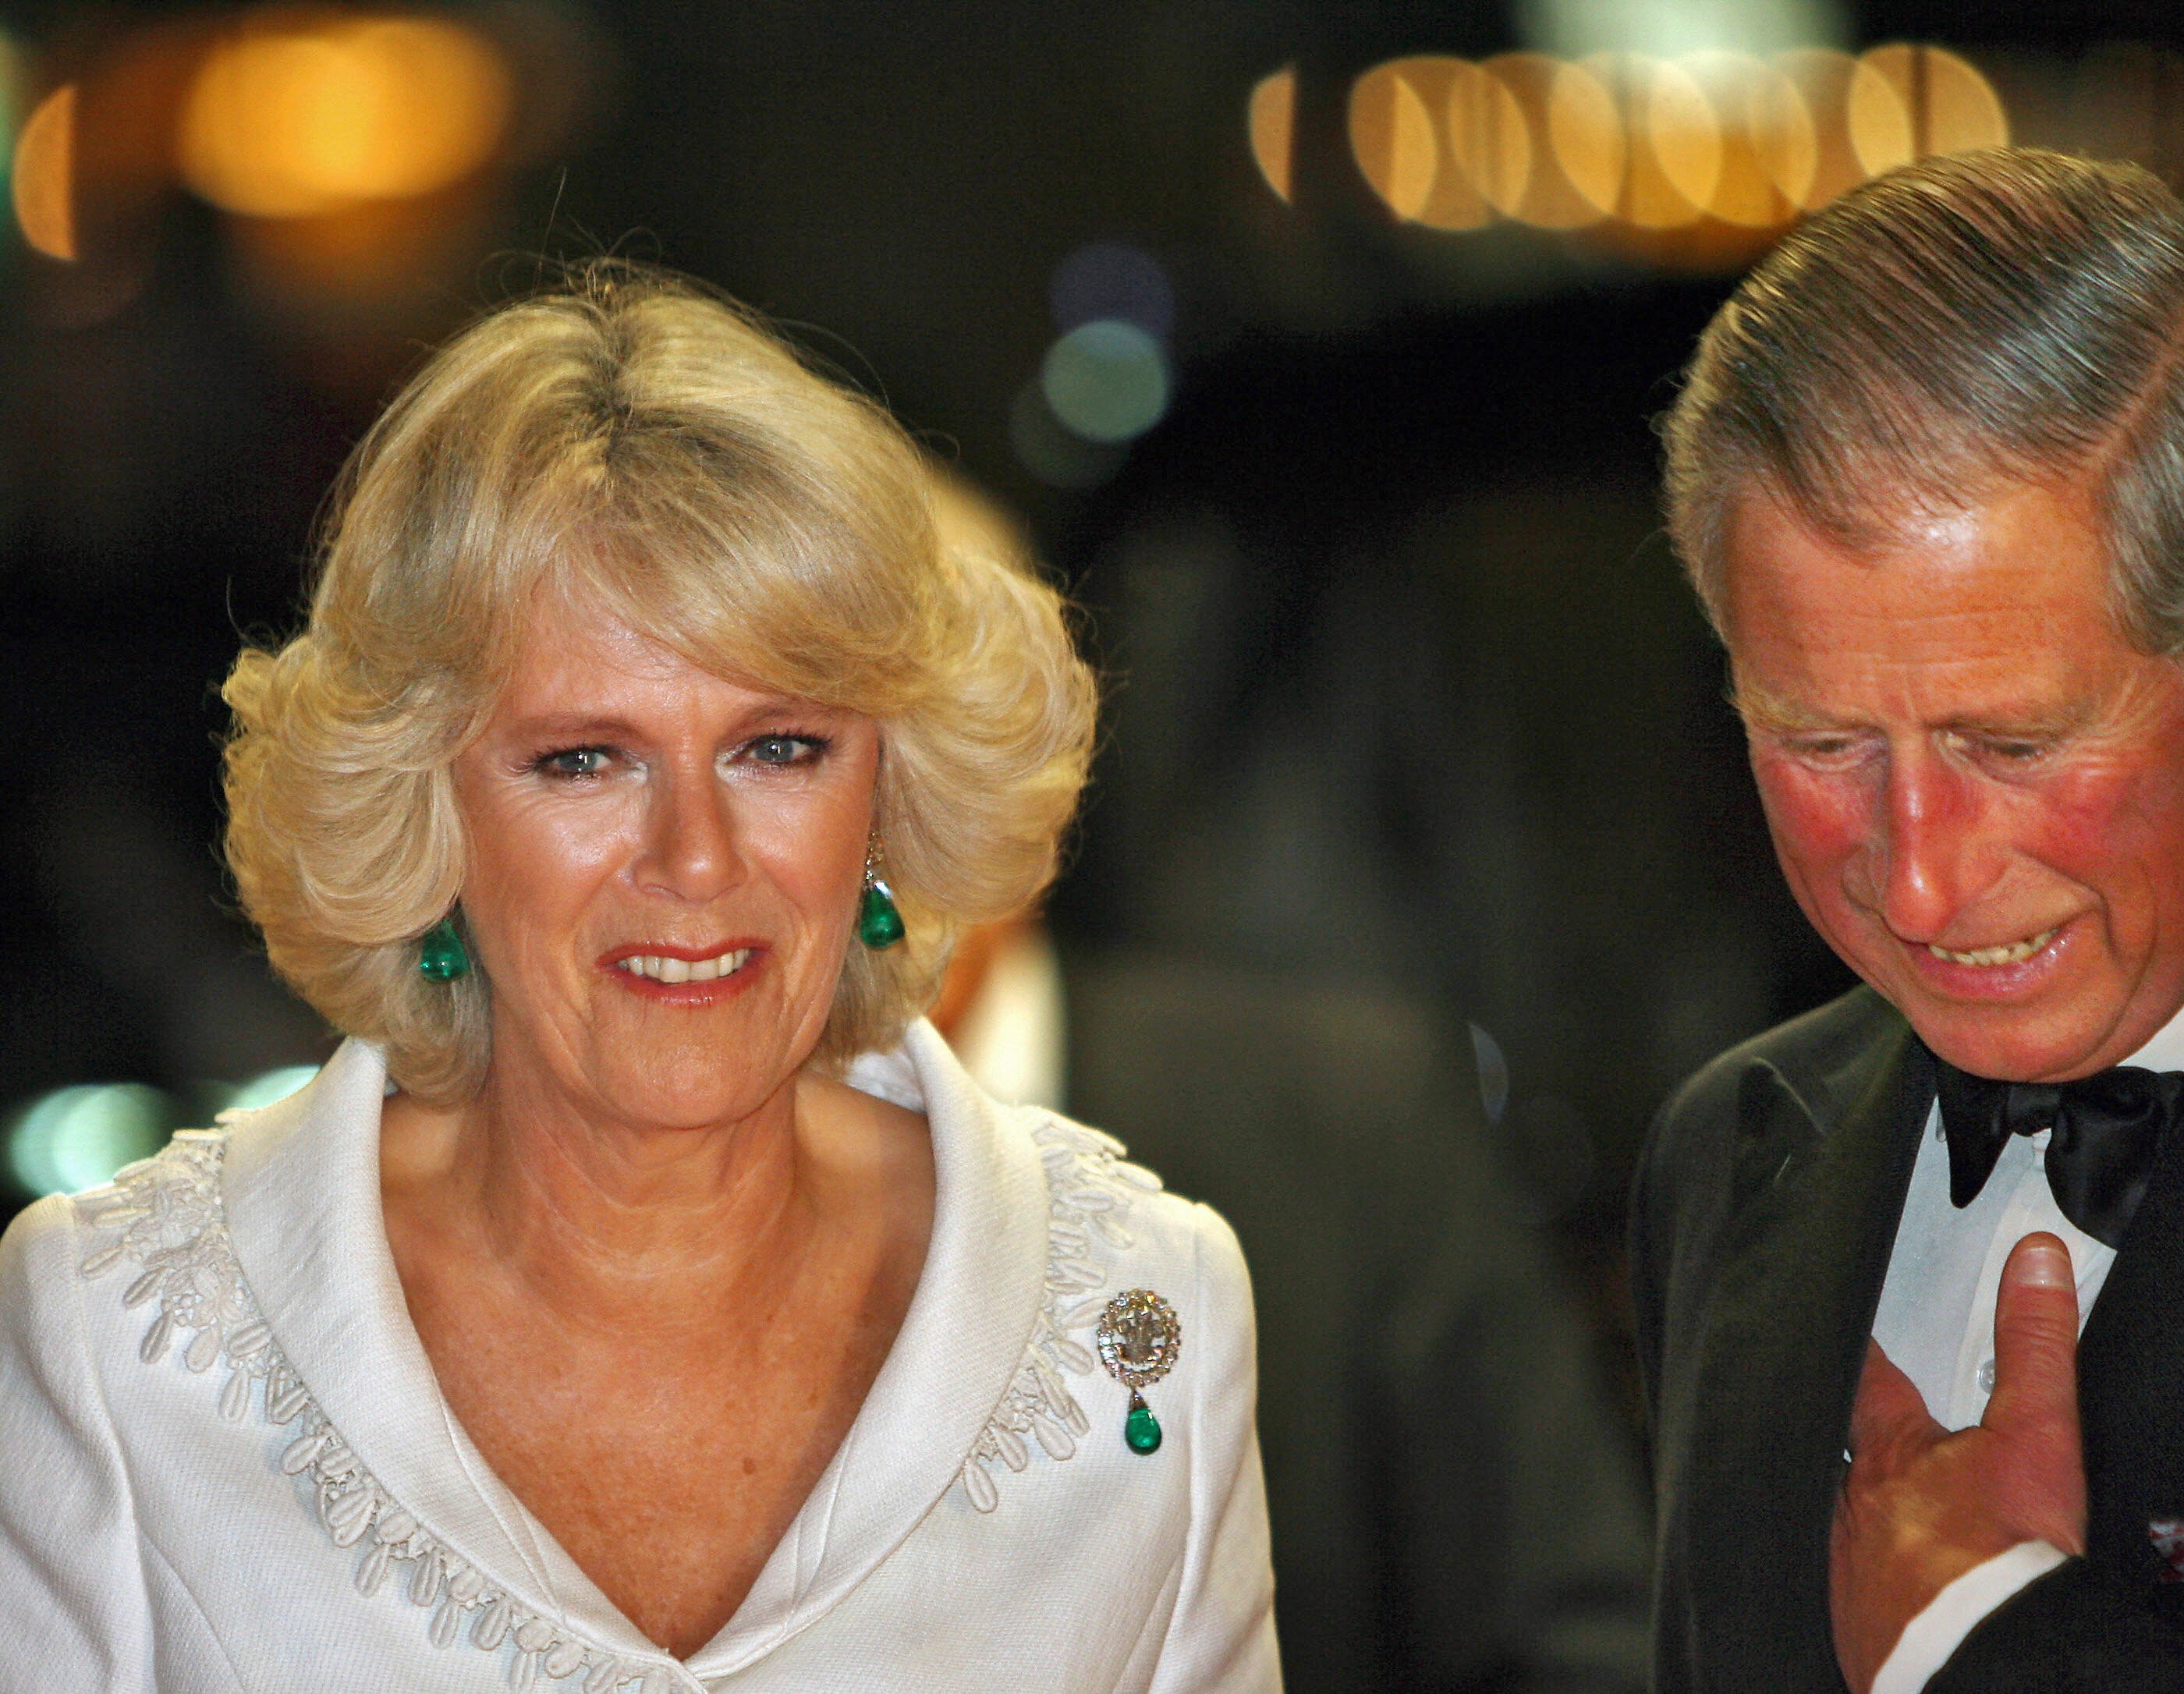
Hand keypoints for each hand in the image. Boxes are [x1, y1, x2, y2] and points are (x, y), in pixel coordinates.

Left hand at [1830, 1232, 2087, 1693]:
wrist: (1991, 1663)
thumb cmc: (2008, 1556)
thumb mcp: (2036, 1433)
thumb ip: (2033, 1345)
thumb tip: (2033, 1261)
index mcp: (1890, 1452)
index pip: (1864, 1382)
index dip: (1865, 1362)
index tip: (1855, 1346)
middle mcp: (1852, 1505)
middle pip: (1847, 1458)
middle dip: (1866, 1452)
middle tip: (1884, 1452)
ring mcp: (1846, 1567)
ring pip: (1843, 1524)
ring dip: (1867, 1519)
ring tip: (1891, 1523)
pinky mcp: (1854, 1627)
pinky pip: (1851, 1592)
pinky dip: (1871, 1584)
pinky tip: (1892, 1590)